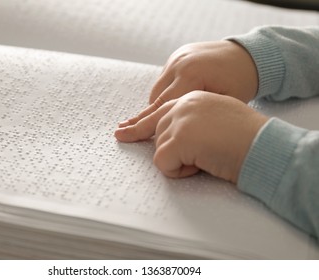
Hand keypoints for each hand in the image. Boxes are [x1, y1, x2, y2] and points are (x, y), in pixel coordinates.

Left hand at [115, 91, 267, 182]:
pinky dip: (179, 171)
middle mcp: (184, 105)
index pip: (161, 111)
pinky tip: (201, 164)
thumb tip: (177, 138)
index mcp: (194, 99)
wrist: (264, 145)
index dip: (142, 124)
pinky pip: (163, 163)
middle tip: (145, 142)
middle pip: (156, 131)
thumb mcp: (217, 119)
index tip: (124, 129)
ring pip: (161, 149)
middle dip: (160, 144)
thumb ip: (194, 121)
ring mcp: (180, 120)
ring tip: (207, 157)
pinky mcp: (180, 138)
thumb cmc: (247, 137)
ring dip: (181, 161)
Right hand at [119, 40, 257, 127]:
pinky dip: (163, 93)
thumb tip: (173, 130)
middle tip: (121, 131)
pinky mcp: (177, 56)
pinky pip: (163, 80)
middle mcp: (180, 65)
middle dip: (139, 118)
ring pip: (157, 90)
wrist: (248, 54)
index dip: (145, 125)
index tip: (129, 135)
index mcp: (191, 76)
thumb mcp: (223, 103)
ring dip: (154, 106)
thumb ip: (195, 115)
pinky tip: (165, 105)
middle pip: (154, 99)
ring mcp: (177, 58)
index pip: (162, 107)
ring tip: (143, 124)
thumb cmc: (240, 83)